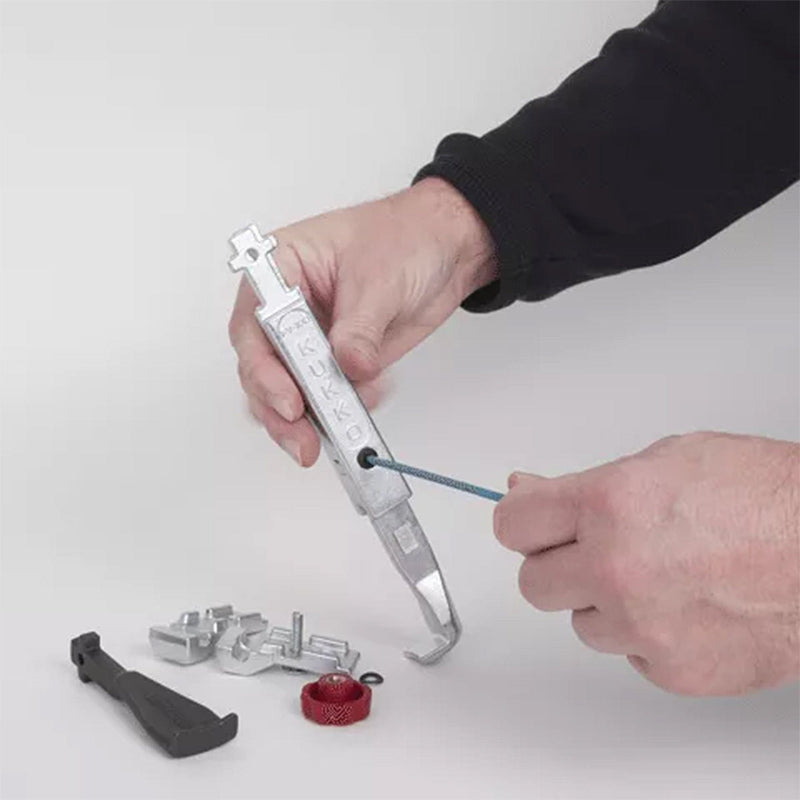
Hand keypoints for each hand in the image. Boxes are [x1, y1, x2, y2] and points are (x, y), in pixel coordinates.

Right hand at [228, 178, 496, 464]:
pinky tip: (363, 406)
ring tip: (325, 441)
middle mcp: (287, 307)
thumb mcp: (380, 280)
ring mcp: (311, 337)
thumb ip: (360, 329)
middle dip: (279, 408)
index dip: (263, 369)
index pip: (253, 325)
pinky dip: (340, 412)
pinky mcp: (337, 361)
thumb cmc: (405, 237)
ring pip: (287, 390)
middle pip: (262, 367)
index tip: (289, 400)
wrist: (446, 248)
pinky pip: (326, 397)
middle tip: (303, 438)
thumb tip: (348, 367)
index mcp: (280, 269)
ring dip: (304, 421)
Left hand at [494, 432, 798, 694]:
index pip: (513, 525)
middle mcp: (614, 568)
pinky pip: (629, 654)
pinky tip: (685, 607)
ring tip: (660, 577)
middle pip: (534, 583)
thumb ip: (586, 483)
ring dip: (605, 603)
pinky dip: (646, 636)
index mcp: (607, 504)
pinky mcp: (671, 669)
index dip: (522, 524)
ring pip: (582, 623)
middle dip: (560, 566)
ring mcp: (641, 625)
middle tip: (598, 551)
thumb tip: (527, 489)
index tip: (531, 526)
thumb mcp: (667, 460)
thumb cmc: (767, 498)